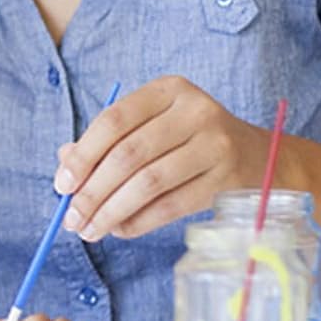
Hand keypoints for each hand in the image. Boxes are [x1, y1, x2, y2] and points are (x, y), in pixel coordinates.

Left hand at [55, 77, 273, 241]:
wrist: (258, 156)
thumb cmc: (188, 140)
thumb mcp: (152, 126)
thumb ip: (109, 140)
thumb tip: (64, 162)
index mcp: (168, 90)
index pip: (113, 120)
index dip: (83, 155)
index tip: (61, 184)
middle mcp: (195, 111)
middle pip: (129, 155)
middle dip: (93, 191)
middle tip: (72, 217)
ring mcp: (215, 145)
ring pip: (148, 184)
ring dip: (111, 212)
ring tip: (90, 229)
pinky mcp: (226, 180)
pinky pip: (170, 206)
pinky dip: (139, 222)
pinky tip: (120, 230)